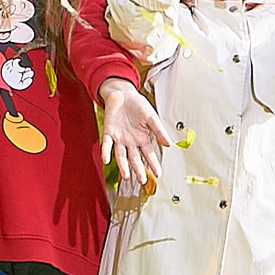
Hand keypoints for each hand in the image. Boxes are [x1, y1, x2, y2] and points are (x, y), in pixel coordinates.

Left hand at [98, 77, 168, 191]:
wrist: (122, 94)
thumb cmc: (137, 105)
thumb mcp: (151, 117)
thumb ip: (159, 131)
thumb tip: (169, 144)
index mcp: (142, 138)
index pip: (149, 154)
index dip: (153, 164)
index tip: (158, 174)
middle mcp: (131, 142)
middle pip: (135, 158)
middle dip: (139, 169)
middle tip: (142, 180)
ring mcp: (119, 138)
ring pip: (121, 155)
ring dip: (123, 165)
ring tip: (126, 175)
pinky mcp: (109, 133)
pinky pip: (107, 144)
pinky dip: (106, 152)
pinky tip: (106, 160)